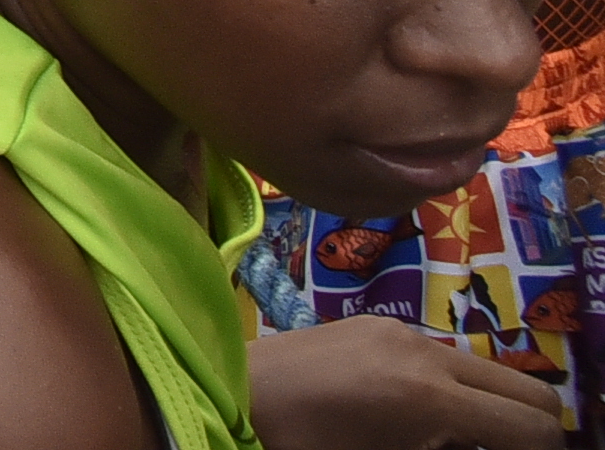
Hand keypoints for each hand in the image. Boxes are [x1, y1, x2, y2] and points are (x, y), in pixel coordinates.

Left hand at [247, 316, 563, 449]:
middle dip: (526, 428)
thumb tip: (481, 442)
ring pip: (482, 370)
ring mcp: (398, 330)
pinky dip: (452, 386)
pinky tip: (417, 414)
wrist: (229, 394)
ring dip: (485, 405)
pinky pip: (441, 355)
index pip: (530, 425)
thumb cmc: (304, 444)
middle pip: (521, 388)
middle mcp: (423, 352)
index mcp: (430, 398)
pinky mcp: (376, 323)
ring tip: (453, 438)